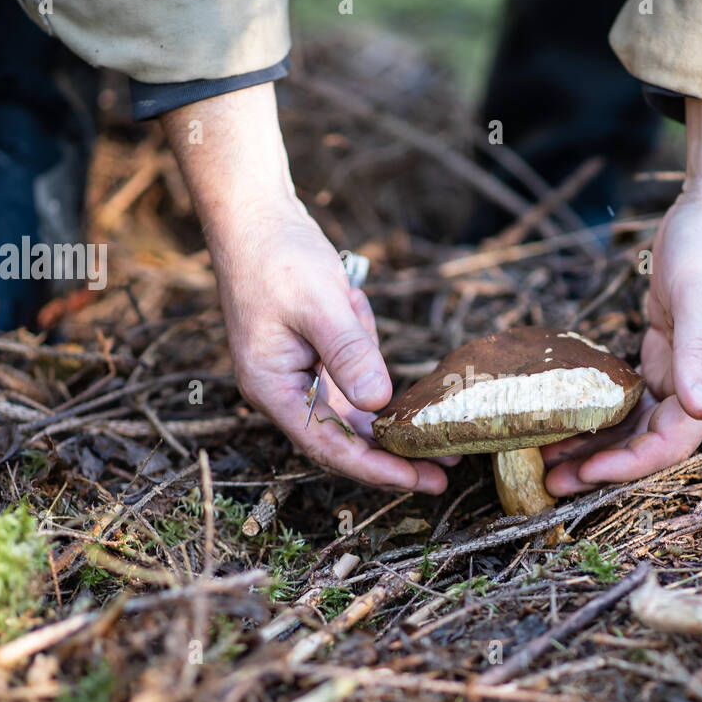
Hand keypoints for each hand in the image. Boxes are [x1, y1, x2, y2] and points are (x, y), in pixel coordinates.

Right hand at [162, 83, 449, 492]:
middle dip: (391, 462)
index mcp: (272, 388)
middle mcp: (284, 393)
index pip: (328, 446)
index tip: (417, 482)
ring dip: (393, 440)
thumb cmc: (278, 257)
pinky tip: (419, 415)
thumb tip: (378, 401)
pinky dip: (385, 408)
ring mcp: (301, 379)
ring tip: (443, 455)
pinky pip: (354, 396)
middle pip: (342, 444)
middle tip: (444, 477)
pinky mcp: (318, 362)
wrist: (257, 219)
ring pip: (352, 424)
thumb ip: (349, 353)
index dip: (374, 468)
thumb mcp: (320, 303)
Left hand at [544, 101, 701, 495]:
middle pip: (647, 443)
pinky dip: (597, 412)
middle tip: (549, 481)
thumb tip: (701, 407)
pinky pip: (625, 396)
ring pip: (632, 424)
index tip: (587, 473)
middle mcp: (698, 386)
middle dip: (601, 464)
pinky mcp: (659, 353)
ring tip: (545, 458)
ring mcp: (678, 371)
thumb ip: (701, 351)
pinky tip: (563, 419)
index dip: (629, 464)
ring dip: (593, 443)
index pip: (671, 443)